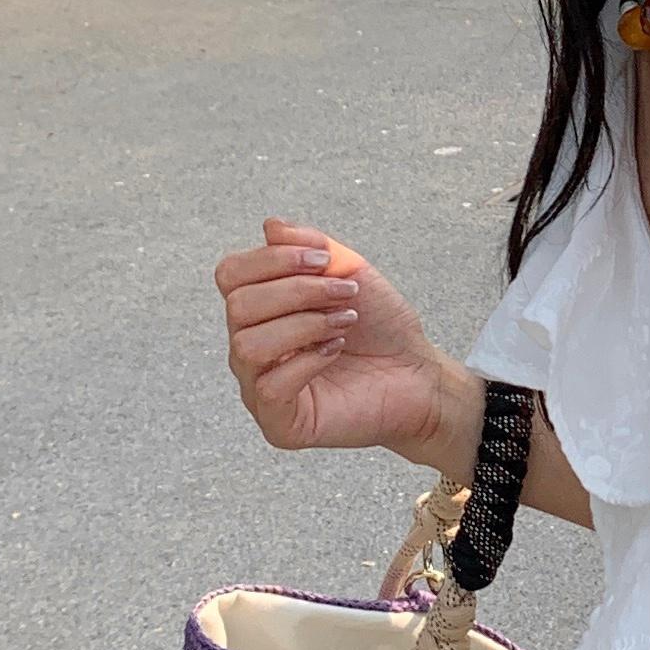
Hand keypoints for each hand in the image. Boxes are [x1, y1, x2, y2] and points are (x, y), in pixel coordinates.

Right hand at [213, 221, 470, 466]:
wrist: (419, 373)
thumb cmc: (380, 326)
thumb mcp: (348, 272)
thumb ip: (309, 246)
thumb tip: (269, 225)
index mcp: (259, 310)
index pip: (230, 274)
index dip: (272, 259)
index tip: (325, 260)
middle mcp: (250, 347)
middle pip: (237, 305)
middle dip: (297, 290)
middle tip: (345, 294)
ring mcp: (259, 388)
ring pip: (247, 345)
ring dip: (304, 324)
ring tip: (343, 323)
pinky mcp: (279, 423)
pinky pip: (269, 387)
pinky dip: (308, 361)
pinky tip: (336, 351)